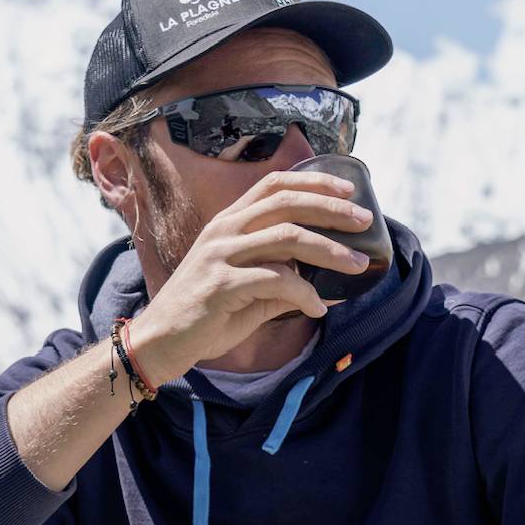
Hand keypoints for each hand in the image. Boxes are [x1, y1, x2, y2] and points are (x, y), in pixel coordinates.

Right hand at [129, 168, 375, 382]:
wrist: (160, 341)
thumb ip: (282, 284)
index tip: (349, 190)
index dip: (314, 182)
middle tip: (364, 220)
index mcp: (229, 223)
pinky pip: (276, 281)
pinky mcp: (221, 285)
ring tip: (357, 265)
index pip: (275, 185)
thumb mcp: (247, 293)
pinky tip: (318, 308)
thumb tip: (328, 291)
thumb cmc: (204, 316)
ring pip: (288, 238)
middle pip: (287, 203)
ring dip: (330, 251)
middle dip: (332, 209)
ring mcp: (221, 255)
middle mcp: (224, 230)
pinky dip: (305, 294)